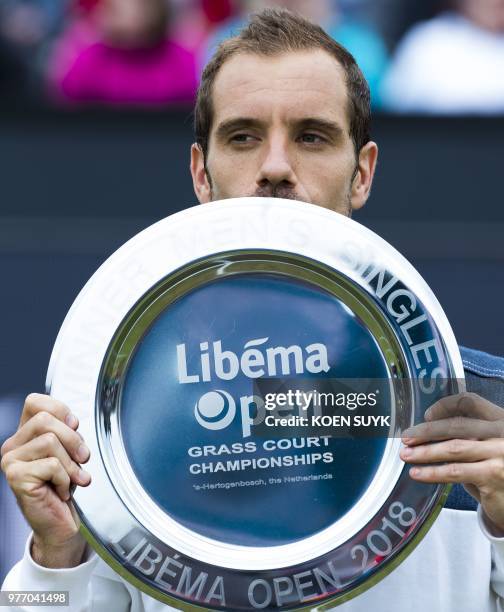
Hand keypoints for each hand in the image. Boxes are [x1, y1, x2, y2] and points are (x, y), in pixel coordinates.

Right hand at [0, 394, 91, 566]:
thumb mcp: (69, 452)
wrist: (60, 524)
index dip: (60, 410)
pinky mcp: (16, 477)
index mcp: (25, 434)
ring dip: (70, 463)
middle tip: (82, 458)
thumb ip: (67, 432)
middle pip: (45, 419)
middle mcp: (13, 445)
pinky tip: (62, 490)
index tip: (74, 427)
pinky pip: (52, 464)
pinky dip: (66, 478)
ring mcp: (11, 461)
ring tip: (72, 478)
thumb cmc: (64, 486)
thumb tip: (71, 422)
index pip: (35, 401)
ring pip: (50, 440)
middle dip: (72, 439)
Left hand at [400, 392, 503, 533]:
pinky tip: (418, 473)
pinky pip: (455, 471)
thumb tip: (425, 430)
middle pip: (457, 425)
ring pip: (453, 448)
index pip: (470, 401)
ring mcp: (500, 454)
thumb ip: (467, 436)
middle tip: (406, 437)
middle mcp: (502, 433)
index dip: (446, 405)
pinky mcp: (494, 476)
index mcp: (500, 419)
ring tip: (406, 455)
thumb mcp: (486, 447)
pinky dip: (433, 472)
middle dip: (427, 431)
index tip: (426, 414)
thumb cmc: (496, 471)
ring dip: (425, 452)